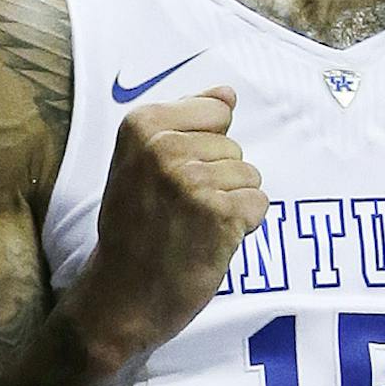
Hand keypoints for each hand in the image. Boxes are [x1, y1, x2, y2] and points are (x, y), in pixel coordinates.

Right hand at [62, 87, 268, 370]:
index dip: (206, 148)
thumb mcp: (142, 163)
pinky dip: (244, 225)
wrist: (124, 293)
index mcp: (141, 124)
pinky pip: (260, 204)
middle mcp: (165, 147)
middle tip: (182, 210)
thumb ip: (185, 122)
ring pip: (250, 175)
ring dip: (232, 204)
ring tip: (195, 225)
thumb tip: (228, 92)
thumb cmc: (136, 227)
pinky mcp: (220, 214)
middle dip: (219, 179)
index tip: (172, 176)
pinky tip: (211, 239)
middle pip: (235, 147)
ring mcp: (192, 180)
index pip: (217, 111)